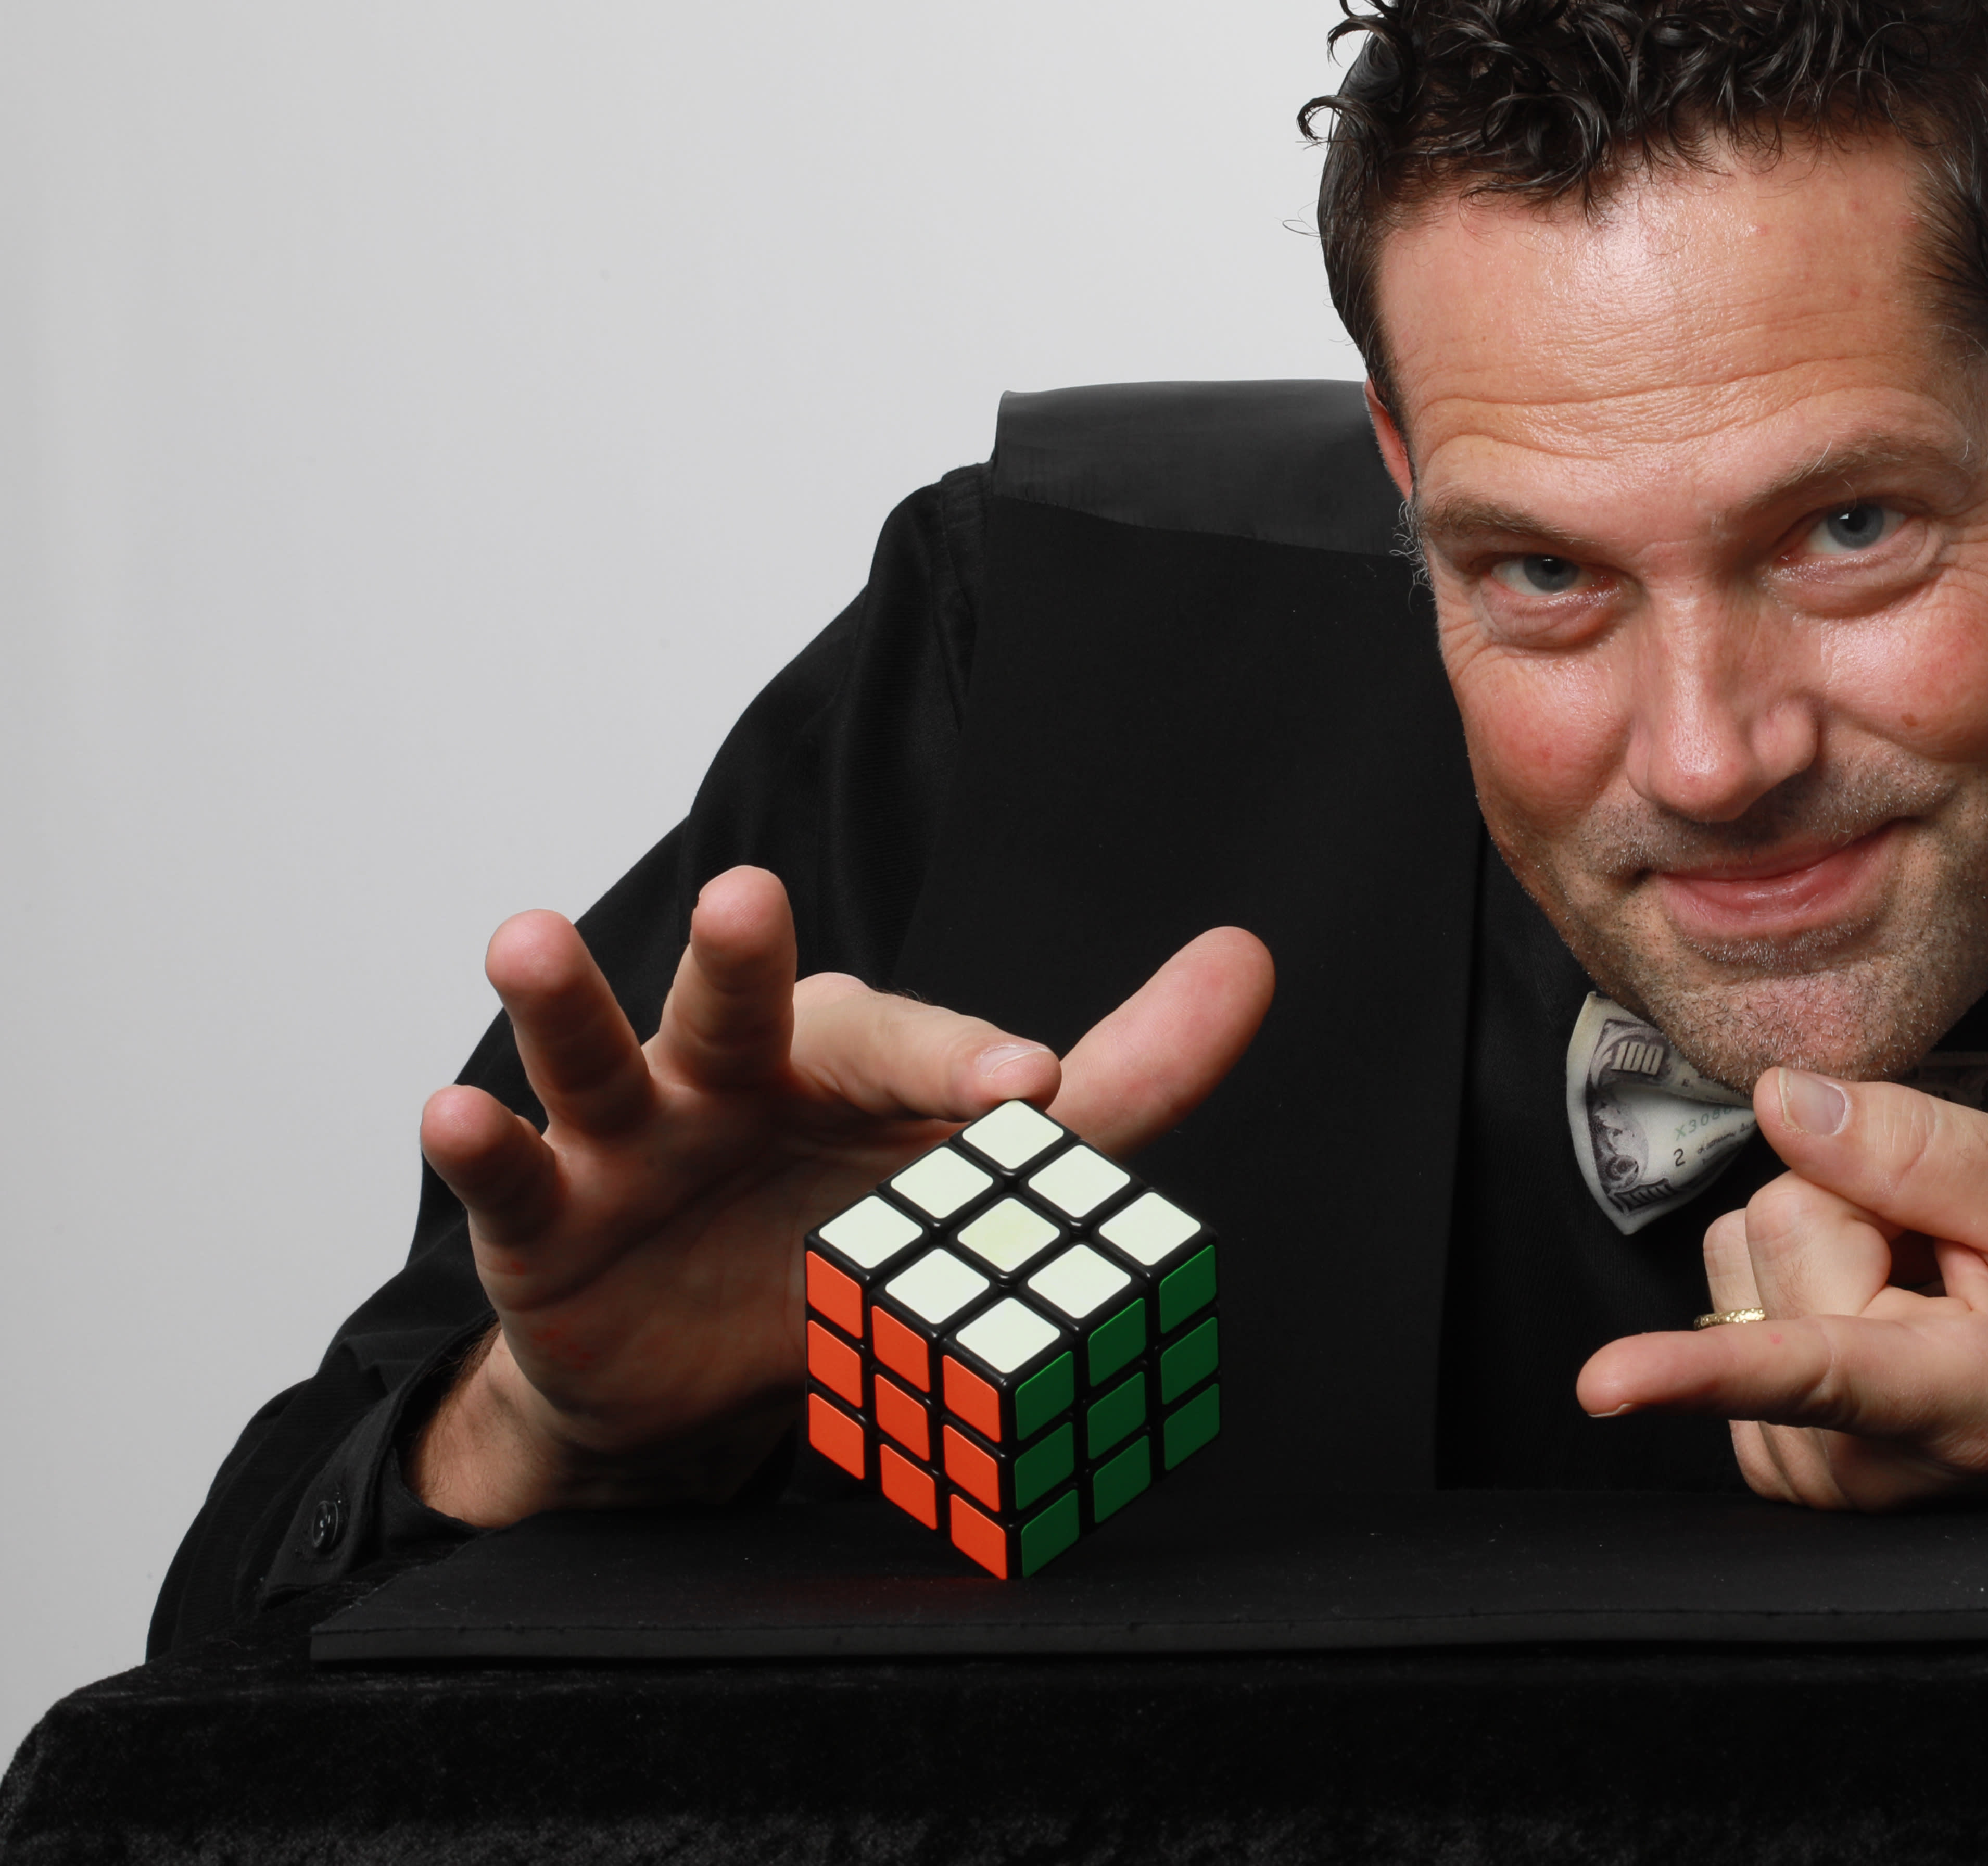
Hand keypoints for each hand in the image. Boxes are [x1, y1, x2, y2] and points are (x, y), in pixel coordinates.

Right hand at [410, 866, 1271, 1525]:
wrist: (706, 1372)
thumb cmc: (851, 1237)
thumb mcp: (993, 1177)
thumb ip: (1127, 1082)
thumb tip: (1250, 966)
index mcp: (847, 1058)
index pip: (915, 1052)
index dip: (968, 1066)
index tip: (1032, 1084)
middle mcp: (731, 1073)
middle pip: (741, 1005)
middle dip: (740, 955)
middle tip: (752, 900)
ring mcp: (626, 1139)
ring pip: (594, 1054)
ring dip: (558, 1001)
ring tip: (526, 938)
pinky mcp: (544, 1220)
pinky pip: (509, 1175)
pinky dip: (476, 1145)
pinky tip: (453, 1114)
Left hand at [1574, 1067, 1987, 1505]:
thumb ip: (1921, 1146)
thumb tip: (1781, 1103)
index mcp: (1958, 1398)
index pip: (1811, 1372)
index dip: (1698, 1372)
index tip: (1607, 1384)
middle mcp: (1867, 1460)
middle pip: (1776, 1226)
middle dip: (1857, 1207)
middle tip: (1955, 1256)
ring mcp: (1819, 1474)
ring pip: (1745, 1260)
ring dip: (1833, 1249)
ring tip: (1932, 1290)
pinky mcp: (1784, 1464)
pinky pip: (1738, 1304)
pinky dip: (1811, 1291)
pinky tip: (1893, 1314)